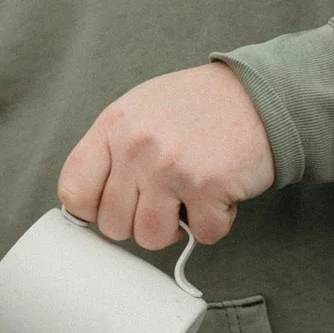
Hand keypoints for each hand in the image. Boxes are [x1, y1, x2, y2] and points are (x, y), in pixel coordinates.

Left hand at [57, 62, 274, 250]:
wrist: (260, 94)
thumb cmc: (199, 106)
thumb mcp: (140, 111)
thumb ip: (112, 150)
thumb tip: (85, 203)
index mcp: (113, 126)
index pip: (73, 192)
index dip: (94, 210)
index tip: (115, 206)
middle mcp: (135, 146)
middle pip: (113, 225)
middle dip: (141, 221)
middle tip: (166, 198)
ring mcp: (169, 167)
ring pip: (151, 239)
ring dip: (176, 228)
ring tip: (191, 197)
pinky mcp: (206, 186)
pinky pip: (202, 235)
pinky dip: (216, 222)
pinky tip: (220, 192)